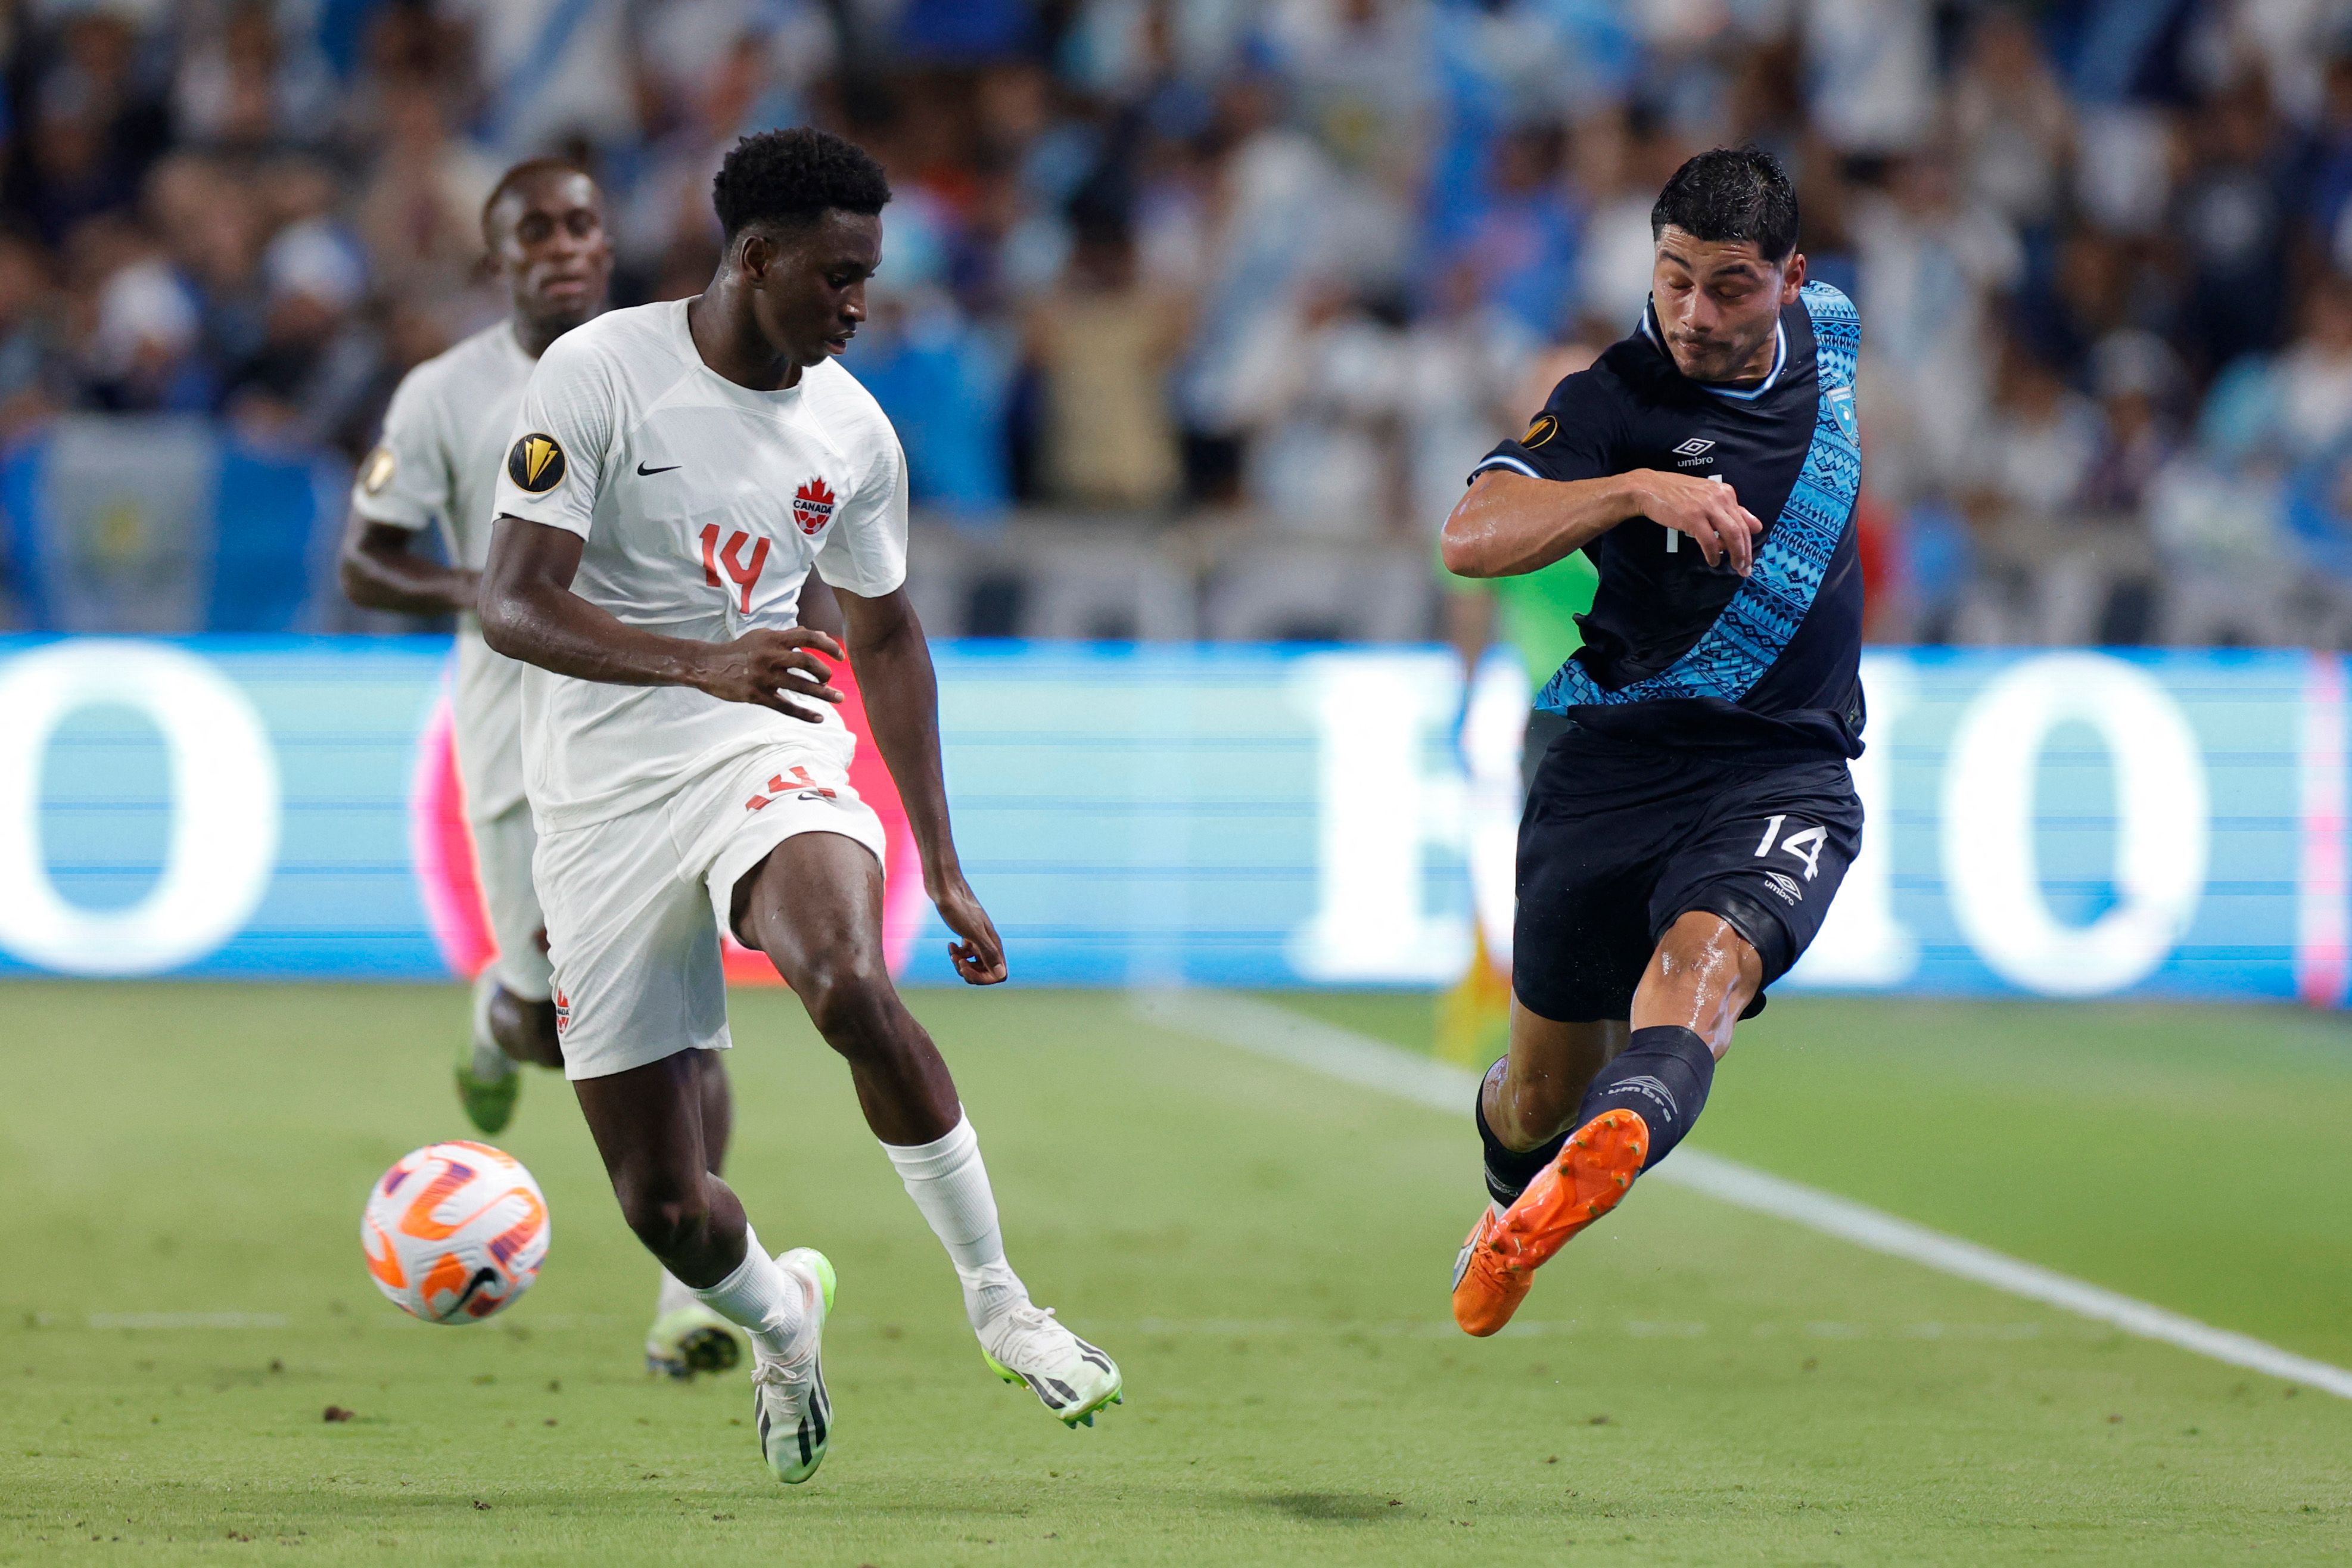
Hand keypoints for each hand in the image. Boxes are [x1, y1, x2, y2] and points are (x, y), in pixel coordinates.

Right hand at [692, 627, 844, 719]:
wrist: (710, 665)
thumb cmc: (741, 650)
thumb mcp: (763, 637)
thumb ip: (790, 636)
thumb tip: (817, 635)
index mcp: (774, 639)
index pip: (808, 637)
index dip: (828, 646)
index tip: (840, 656)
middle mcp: (770, 655)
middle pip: (807, 662)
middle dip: (825, 673)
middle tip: (829, 679)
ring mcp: (764, 676)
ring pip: (800, 686)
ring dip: (824, 694)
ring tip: (839, 698)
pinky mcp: (757, 695)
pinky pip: (786, 707)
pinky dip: (804, 713)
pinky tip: (819, 718)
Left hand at [929, 868, 1006, 985]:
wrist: (946, 887)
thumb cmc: (958, 908)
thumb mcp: (972, 932)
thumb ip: (988, 953)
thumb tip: (1001, 974)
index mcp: (994, 943)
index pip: (999, 973)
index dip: (983, 978)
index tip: (966, 968)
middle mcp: (988, 942)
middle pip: (986, 971)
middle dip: (970, 973)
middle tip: (957, 963)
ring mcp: (977, 938)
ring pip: (974, 963)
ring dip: (962, 964)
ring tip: (952, 953)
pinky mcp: (966, 934)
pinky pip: (966, 954)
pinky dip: (957, 954)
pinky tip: (950, 944)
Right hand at [1631, 470, 1761, 574]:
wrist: (1649, 488)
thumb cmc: (1676, 495)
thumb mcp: (1708, 498)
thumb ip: (1731, 511)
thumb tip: (1757, 525)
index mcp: (1725, 493)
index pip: (1744, 521)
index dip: (1749, 542)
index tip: (1748, 559)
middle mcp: (1720, 497)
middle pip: (1741, 530)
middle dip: (1745, 553)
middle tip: (1745, 569)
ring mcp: (1706, 506)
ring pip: (1731, 535)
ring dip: (1736, 554)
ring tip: (1734, 567)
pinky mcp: (1692, 517)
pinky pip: (1709, 541)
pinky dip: (1713, 554)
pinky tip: (1713, 561)